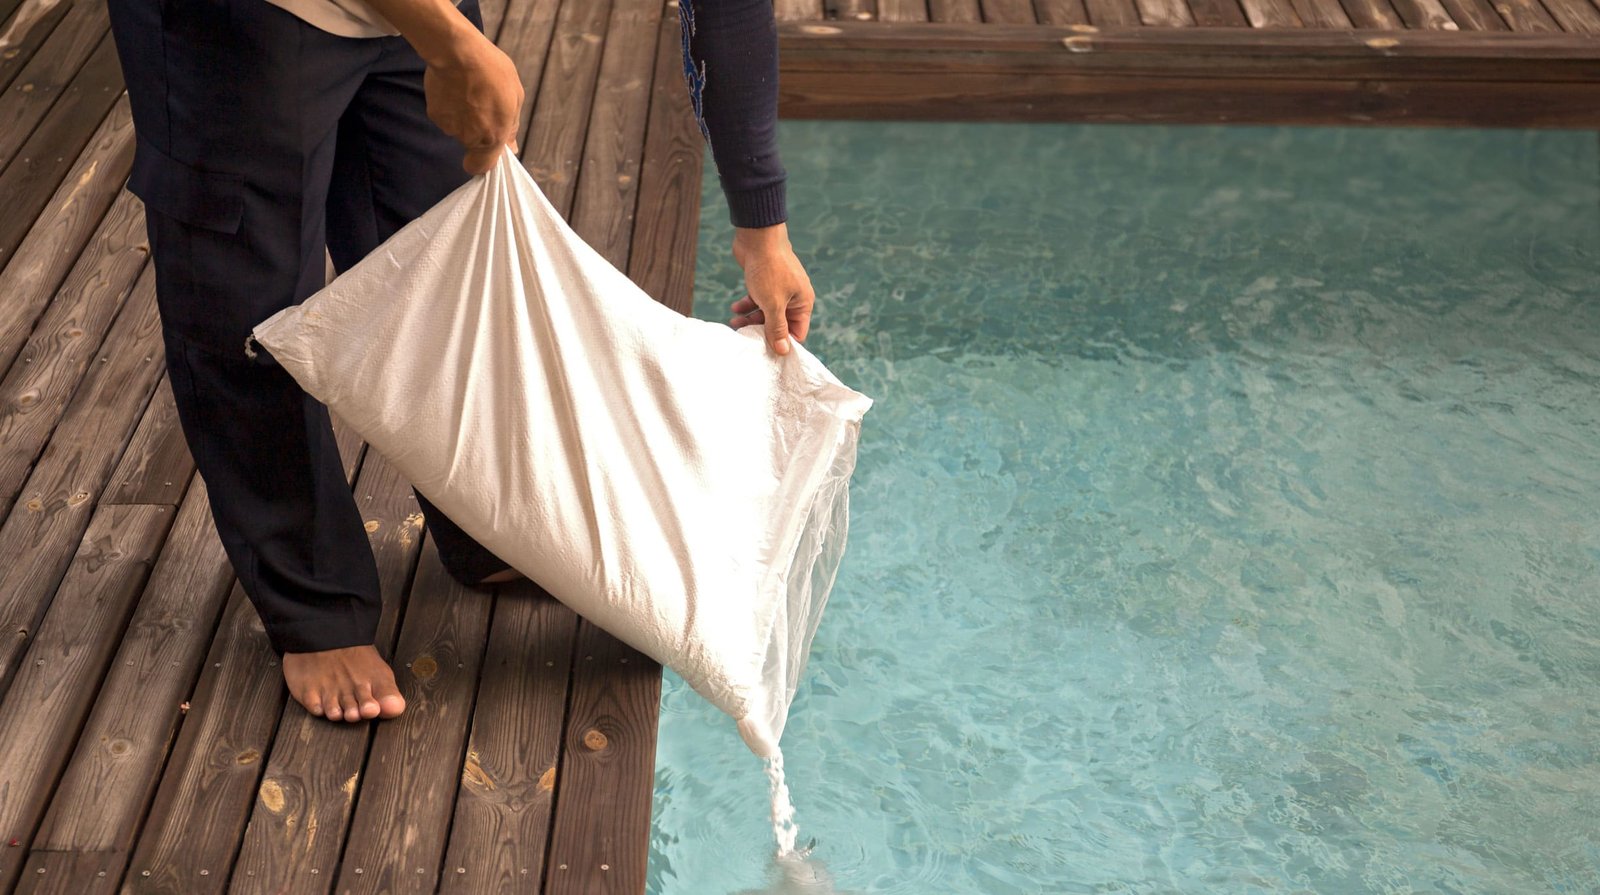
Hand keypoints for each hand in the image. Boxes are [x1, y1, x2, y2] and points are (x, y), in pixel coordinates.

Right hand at [422, 27, 523, 173]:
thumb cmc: (492, 72)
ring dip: (463, 115)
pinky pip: (445, 115)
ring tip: (469, 91)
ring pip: (458, 128)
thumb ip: (511, 127)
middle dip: (477, 130)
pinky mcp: (434, 113)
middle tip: (482, 104)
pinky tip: (455, 87)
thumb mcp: (515, 97)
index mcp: (492, 137)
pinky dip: (449, 105)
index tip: (486, 152)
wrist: (458, 53)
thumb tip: (510, 148)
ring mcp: (449, 126)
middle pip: (471, 143)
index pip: (480, 167)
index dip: (482, 162)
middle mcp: (468, 137)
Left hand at [729, 222, 813, 355]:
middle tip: (745, 336)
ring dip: (751, 319)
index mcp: (803, 303)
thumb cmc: (769, 269)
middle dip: (762, 330)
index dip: (783, 343)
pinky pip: (758, 300)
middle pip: (779, 324)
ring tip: (734, 322)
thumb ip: (777, 328)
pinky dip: (747, 305)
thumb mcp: (772, 304)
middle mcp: (794, 297)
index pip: (797, 332)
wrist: (757, 237)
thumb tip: (784, 351)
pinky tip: (735, 308)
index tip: (766, 350)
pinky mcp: (765, 282)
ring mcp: (779, 289)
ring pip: (766, 312)